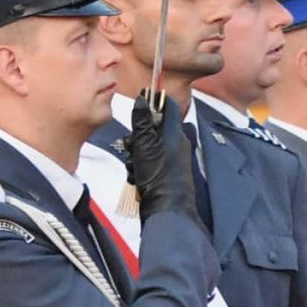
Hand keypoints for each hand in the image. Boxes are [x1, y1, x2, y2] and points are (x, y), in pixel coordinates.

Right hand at [126, 92, 197, 221]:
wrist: (166, 208)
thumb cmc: (158, 175)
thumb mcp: (145, 143)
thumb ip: (142, 120)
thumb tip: (143, 98)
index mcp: (175, 133)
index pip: (167, 106)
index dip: (152, 103)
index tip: (137, 106)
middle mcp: (175, 144)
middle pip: (152, 128)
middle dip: (137, 135)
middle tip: (132, 146)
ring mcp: (170, 159)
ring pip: (146, 146)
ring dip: (135, 154)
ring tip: (134, 165)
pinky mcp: (164, 173)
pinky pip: (147, 162)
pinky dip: (139, 168)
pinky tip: (136, 176)